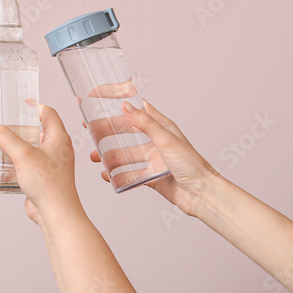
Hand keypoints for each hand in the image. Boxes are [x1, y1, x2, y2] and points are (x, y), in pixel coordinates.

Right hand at [0, 105, 78, 224]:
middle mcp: (58, 150)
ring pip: (34, 147)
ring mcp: (51, 165)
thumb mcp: (23, 154)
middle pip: (40, 130)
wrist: (56, 214)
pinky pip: (30, 163)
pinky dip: (18, 159)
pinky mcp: (44, 178)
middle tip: (6, 122)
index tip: (23, 102)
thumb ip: (4, 137)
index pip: (49, 114)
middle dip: (22, 125)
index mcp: (59, 139)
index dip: (35, 106)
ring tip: (1, 141)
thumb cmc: (49, 184)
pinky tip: (5, 162)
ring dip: (19, 143)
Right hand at [88, 99, 219, 215]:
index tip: (98, 97)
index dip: (118, 100)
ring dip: (108, 155)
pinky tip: (107, 175)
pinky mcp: (150, 176)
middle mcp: (155, 141)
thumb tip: (125, 105)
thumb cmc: (192, 164)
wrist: (203, 195)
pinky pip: (129, 174)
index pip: (136, 108)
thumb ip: (145, 123)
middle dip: (106, 130)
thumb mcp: (166, 139)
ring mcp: (152, 159)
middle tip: (89, 130)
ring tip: (94, 157)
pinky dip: (116, 174)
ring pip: (124, 154)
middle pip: (125, 131)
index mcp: (161, 126)